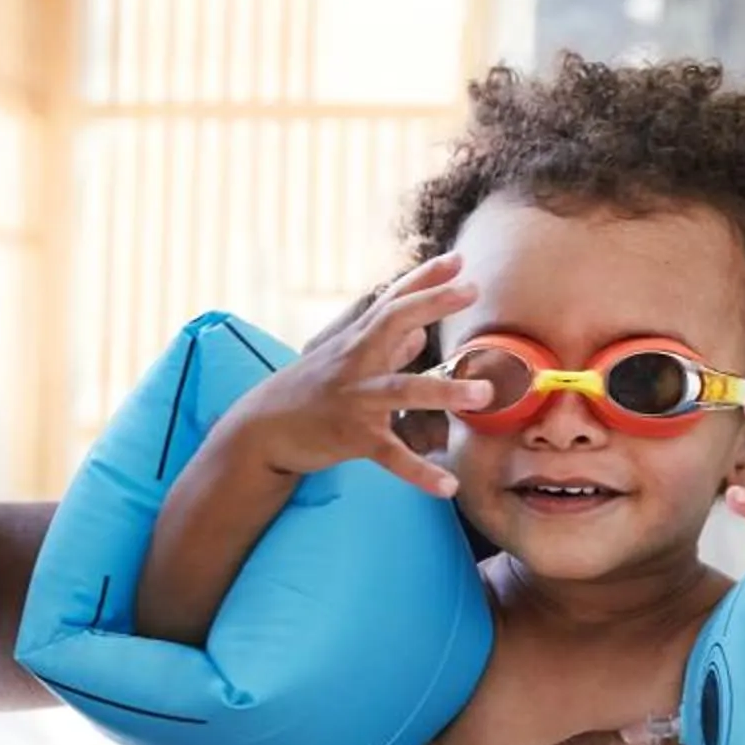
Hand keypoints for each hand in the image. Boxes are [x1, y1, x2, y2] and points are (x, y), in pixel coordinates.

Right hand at [215, 254, 486, 496]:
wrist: (261, 430)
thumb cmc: (308, 392)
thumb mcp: (343, 362)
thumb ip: (385, 346)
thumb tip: (418, 333)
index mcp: (357, 342)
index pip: (393, 301)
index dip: (424, 278)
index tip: (458, 259)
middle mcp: (356, 362)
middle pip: (394, 322)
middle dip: (432, 303)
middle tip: (472, 289)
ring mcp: (355, 399)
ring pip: (401, 390)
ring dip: (443, 390)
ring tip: (484, 394)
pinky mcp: (351, 437)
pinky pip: (390, 455)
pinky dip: (419, 472)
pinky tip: (447, 485)